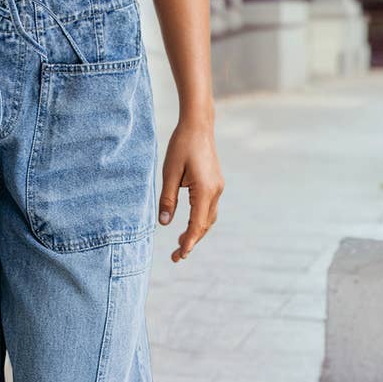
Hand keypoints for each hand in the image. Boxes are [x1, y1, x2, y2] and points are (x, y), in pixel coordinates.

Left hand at [158, 119, 223, 261]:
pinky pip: (209, 208)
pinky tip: (188, 225)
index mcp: (205, 190)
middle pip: (205, 225)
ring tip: (181, 244)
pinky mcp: (215, 183)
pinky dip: (200, 220)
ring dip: (196, 232)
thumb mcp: (169, 174)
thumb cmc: (181, 146)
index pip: (197, 224)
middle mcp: (215, 191)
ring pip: (208, 218)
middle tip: (176, 257)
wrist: (198, 124)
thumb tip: (164, 223)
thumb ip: (167, 200)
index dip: (189, 242)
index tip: (180, 256)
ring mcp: (218, 187)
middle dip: (192, 241)